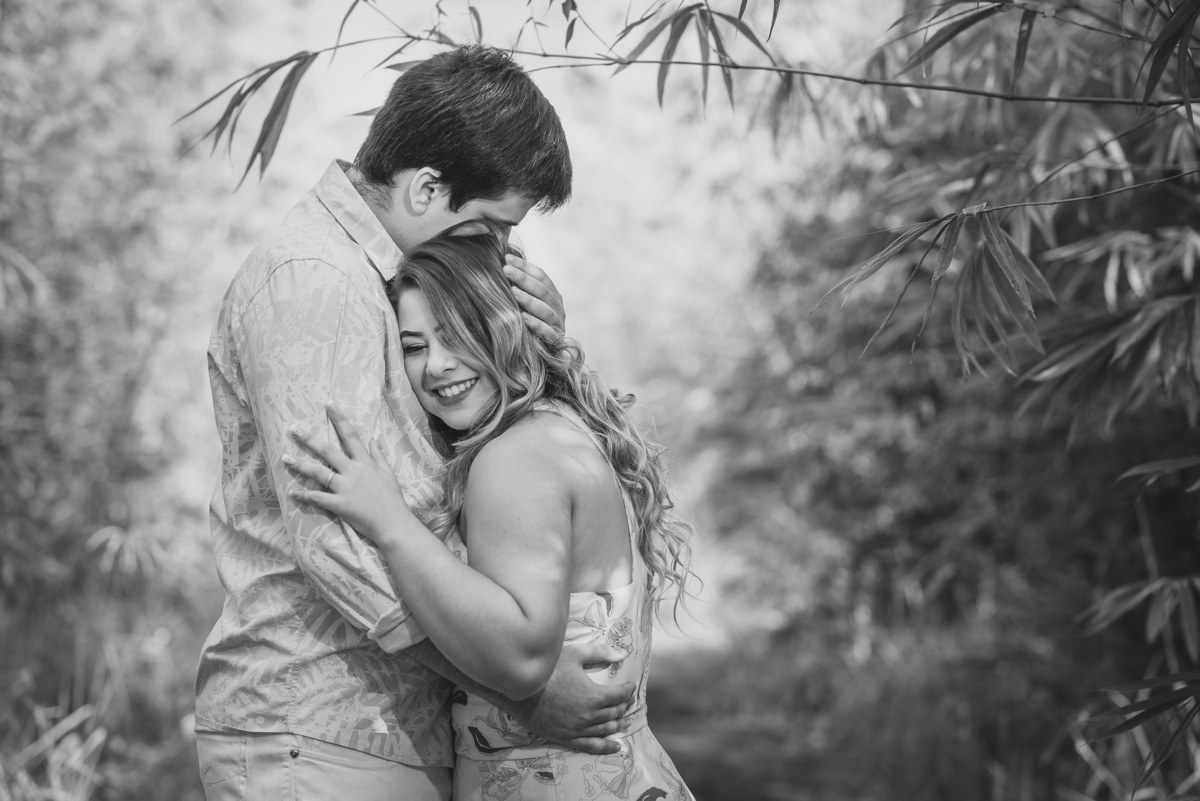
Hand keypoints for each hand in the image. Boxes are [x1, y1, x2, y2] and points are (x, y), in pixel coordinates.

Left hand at [284, 403, 411, 540]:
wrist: (393, 524)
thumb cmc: (393, 500)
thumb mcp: (388, 474)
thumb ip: (378, 455)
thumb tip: (372, 438)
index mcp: (365, 463)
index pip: (350, 435)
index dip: (339, 419)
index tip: (329, 404)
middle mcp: (353, 471)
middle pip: (328, 451)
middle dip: (309, 439)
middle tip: (293, 429)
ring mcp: (345, 488)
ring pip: (318, 472)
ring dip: (300, 465)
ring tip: (285, 458)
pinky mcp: (340, 505)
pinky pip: (318, 498)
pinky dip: (304, 495)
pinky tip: (292, 493)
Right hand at [501, 641, 634, 754]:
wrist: (519, 690)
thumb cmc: (547, 670)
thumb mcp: (574, 654)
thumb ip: (600, 653)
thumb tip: (624, 653)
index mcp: (594, 696)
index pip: (619, 695)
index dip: (628, 690)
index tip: (630, 685)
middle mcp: (589, 716)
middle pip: (614, 713)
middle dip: (624, 706)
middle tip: (628, 700)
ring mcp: (577, 729)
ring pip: (605, 730)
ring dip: (617, 724)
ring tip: (625, 720)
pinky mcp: (566, 737)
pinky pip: (590, 746)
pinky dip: (605, 747)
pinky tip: (616, 747)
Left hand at [503, 254, 565, 337]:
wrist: (543, 353)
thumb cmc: (529, 323)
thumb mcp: (525, 304)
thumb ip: (518, 288)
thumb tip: (500, 265)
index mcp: (552, 294)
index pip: (541, 275)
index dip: (524, 266)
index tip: (506, 259)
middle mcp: (557, 306)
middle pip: (542, 290)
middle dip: (523, 278)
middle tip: (506, 270)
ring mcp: (558, 323)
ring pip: (546, 309)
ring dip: (529, 299)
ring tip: (512, 292)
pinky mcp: (556, 340)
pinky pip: (547, 331)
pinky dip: (536, 324)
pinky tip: (523, 318)